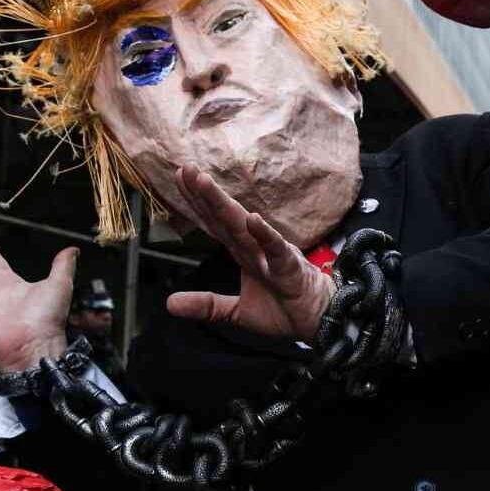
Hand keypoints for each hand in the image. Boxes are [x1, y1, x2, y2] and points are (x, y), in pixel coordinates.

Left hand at [167, 165, 334, 339]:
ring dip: (223, 205)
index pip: (215, 224)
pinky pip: (275, 248)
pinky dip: (264, 234)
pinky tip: (252, 219)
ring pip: (242, 227)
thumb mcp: (237, 313)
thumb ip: (207, 305)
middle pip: (224, 218)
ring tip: (204, 183)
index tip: (180, 177)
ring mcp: (270, 255)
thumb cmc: (285, 310)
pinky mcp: (289, 267)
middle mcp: (254, 248)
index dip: (197, 202)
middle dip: (204, 195)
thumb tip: (169, 304)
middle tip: (185, 169)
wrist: (320, 322)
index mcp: (243, 253)